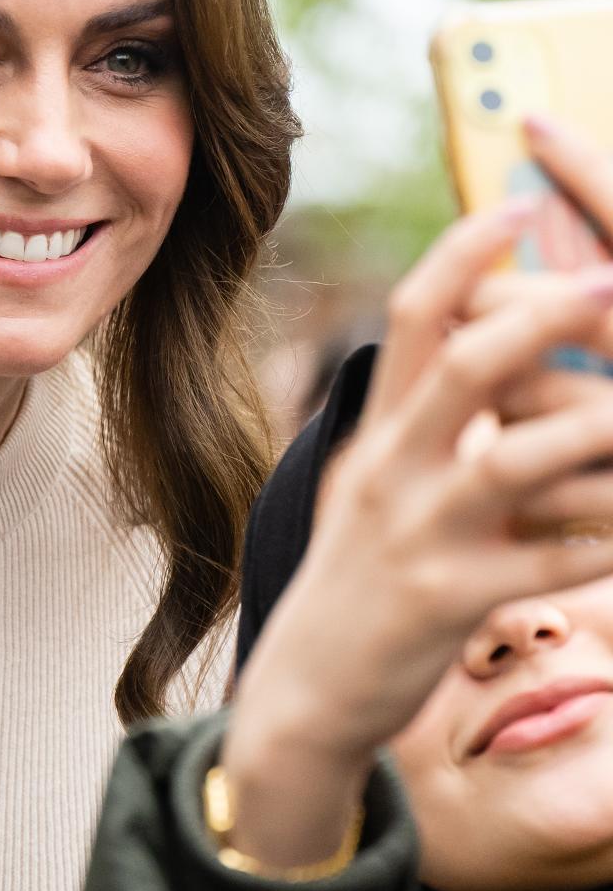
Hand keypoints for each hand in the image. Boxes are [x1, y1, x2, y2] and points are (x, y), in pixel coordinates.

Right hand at [218, 200, 612, 869]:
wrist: (308, 683)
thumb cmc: (359, 573)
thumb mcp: (375, 486)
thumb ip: (424, 426)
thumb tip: (491, 361)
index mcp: (378, 432)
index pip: (410, 319)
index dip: (463, 256)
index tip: (521, 207)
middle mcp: (391, 470)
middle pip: (460, 369)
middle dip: (540, 318)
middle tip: (610, 283)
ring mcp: (419, 535)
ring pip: (515, 462)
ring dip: (598, 430)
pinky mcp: (452, 601)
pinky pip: (553, 560)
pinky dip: (608, 537)